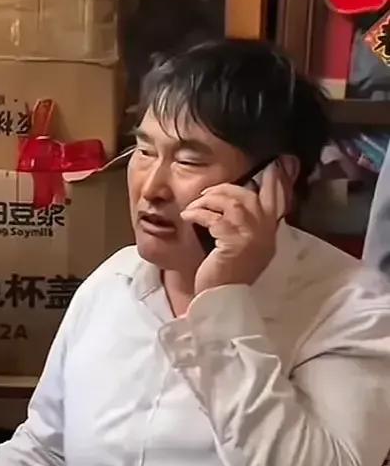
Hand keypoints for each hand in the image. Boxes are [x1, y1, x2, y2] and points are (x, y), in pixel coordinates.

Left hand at [181, 166, 286, 296]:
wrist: (221, 300)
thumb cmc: (226, 275)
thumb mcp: (241, 248)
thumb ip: (244, 227)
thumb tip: (230, 202)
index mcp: (269, 234)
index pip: (277, 200)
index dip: (275, 180)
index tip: (274, 165)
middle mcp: (266, 233)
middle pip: (249, 196)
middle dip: (225, 190)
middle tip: (206, 194)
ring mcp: (252, 237)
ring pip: (232, 203)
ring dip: (209, 200)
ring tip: (195, 206)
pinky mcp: (233, 242)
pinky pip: (214, 217)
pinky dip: (198, 213)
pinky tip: (187, 216)